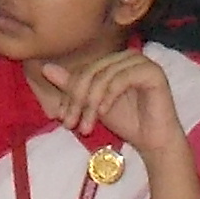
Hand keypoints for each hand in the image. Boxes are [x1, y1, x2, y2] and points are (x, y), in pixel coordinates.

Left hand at [48, 44, 188, 161]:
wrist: (153, 142)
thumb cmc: (127, 121)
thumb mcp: (93, 105)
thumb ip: (73, 86)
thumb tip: (46, 68)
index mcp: (114, 60)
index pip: (84, 70)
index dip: (69, 93)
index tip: (62, 118)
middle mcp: (128, 56)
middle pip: (92, 71)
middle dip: (77, 99)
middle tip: (70, 124)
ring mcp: (142, 62)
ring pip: (105, 75)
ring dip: (91, 102)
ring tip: (86, 125)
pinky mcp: (153, 72)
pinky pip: (122, 78)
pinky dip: (108, 96)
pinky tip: (103, 113)